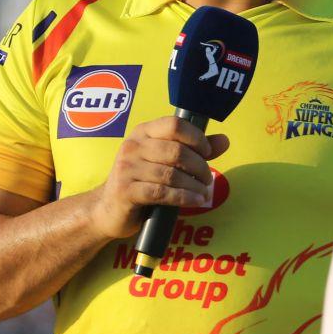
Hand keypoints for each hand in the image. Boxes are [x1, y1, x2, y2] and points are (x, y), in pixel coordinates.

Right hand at [88, 117, 229, 239]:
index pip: (174, 124)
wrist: (107, 209)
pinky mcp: (126, 191)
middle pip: (176, 151)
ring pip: (171, 174)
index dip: (196, 137)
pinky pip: (162, 193)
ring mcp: (127, 168)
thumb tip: (225, 140)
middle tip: (208, 178)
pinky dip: (184, 197)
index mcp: (143, 132)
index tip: (207, 152)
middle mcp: (133, 146)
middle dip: (199, 166)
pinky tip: (196, 201)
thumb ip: (194, 150)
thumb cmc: (142, 181)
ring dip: (194, 185)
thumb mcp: (165, 161)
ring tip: (204, 192)